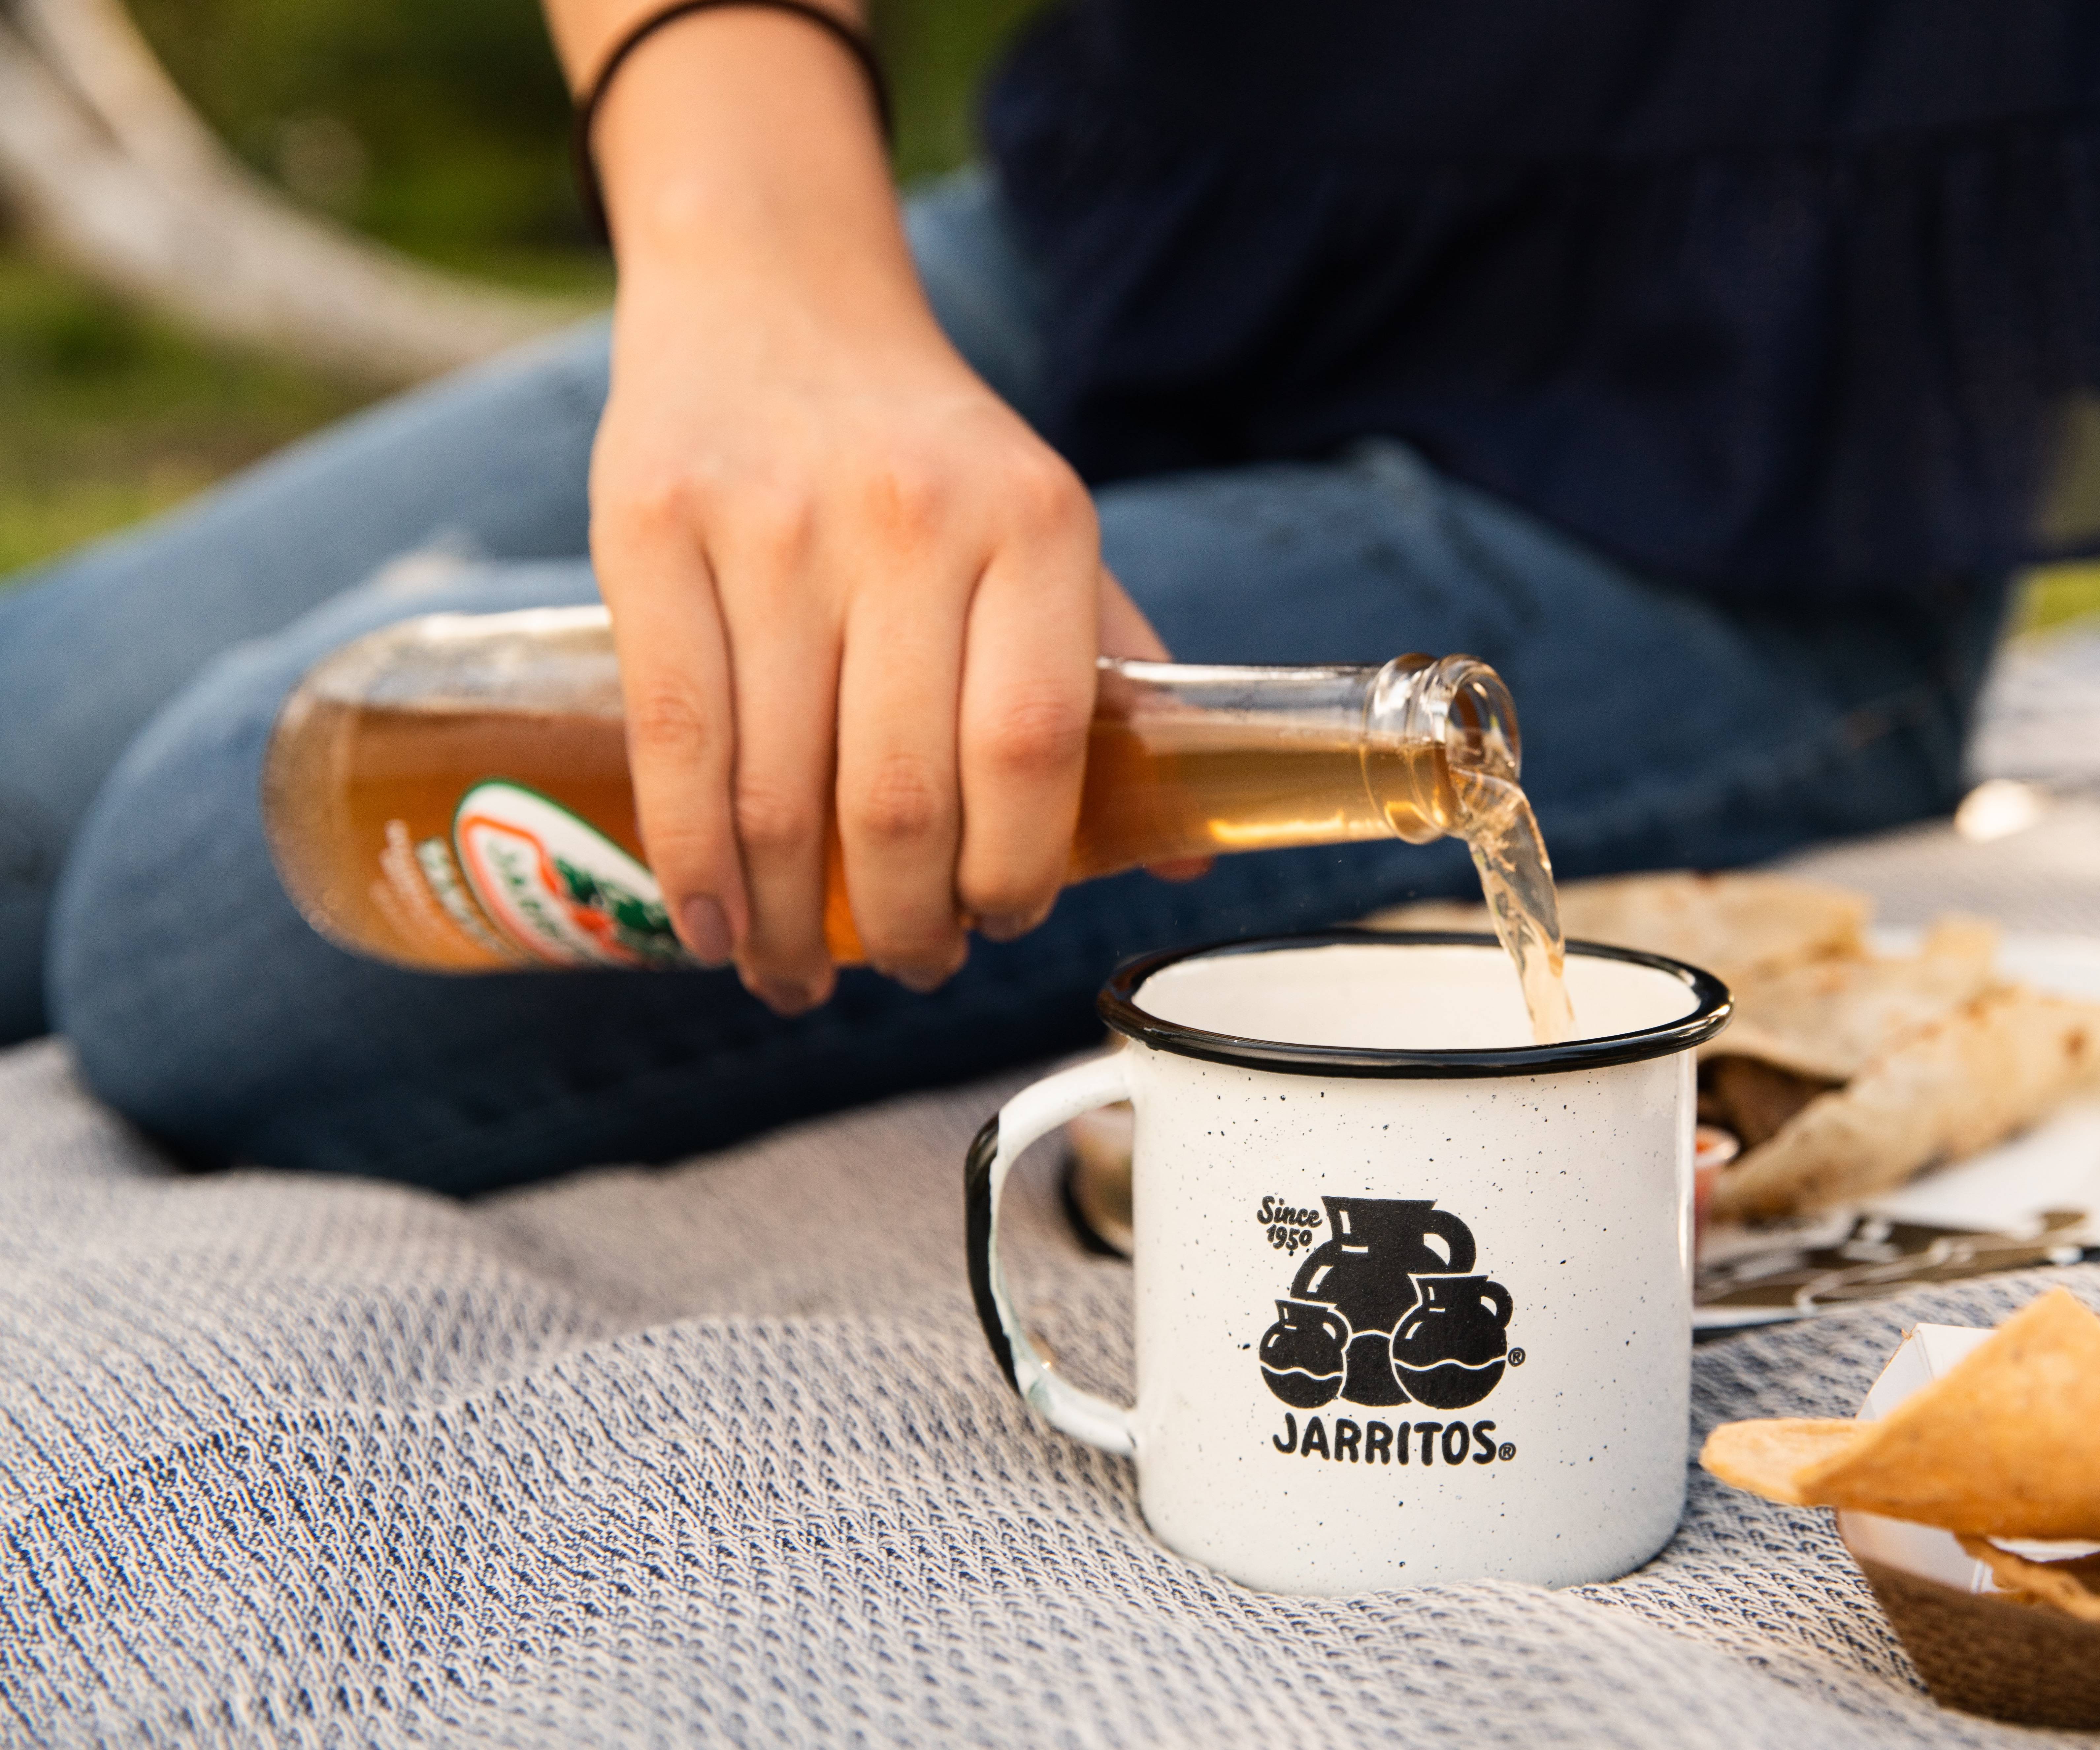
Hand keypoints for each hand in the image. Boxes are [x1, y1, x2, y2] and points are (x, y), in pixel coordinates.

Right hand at [578, 11, 1164, 1012]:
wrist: (776, 292)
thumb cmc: (927, 450)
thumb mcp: (1044, 529)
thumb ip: (1112, 680)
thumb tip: (1184, 849)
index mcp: (1034, 524)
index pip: (1031, 750)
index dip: (1017, 870)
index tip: (1001, 923)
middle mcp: (908, 520)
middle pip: (900, 796)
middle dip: (904, 923)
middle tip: (908, 964)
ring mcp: (772, 524)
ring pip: (779, 792)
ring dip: (790, 921)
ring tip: (801, 973)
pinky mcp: (653, 528)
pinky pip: (675, 742)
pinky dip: (693, 864)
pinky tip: (713, 924)